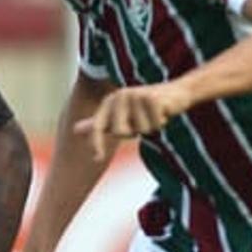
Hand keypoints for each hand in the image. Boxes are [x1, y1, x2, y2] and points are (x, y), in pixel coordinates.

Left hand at [72, 81, 190, 160]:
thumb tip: (74, 129)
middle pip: (121, 132)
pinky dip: (161, 123)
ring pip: (141, 130)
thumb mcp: (120, 117)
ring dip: (150, 127)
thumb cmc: (145, 109)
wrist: (177, 92)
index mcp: (109, 101)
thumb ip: (98, 123)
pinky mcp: (152, 98)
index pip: (98, 126)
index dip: (96, 143)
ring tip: (153, 115)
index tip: (97, 159)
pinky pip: (154, 125)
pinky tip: (163, 112)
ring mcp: (135, 95)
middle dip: (135, 133)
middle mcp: (119, 96)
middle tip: (143, 120)